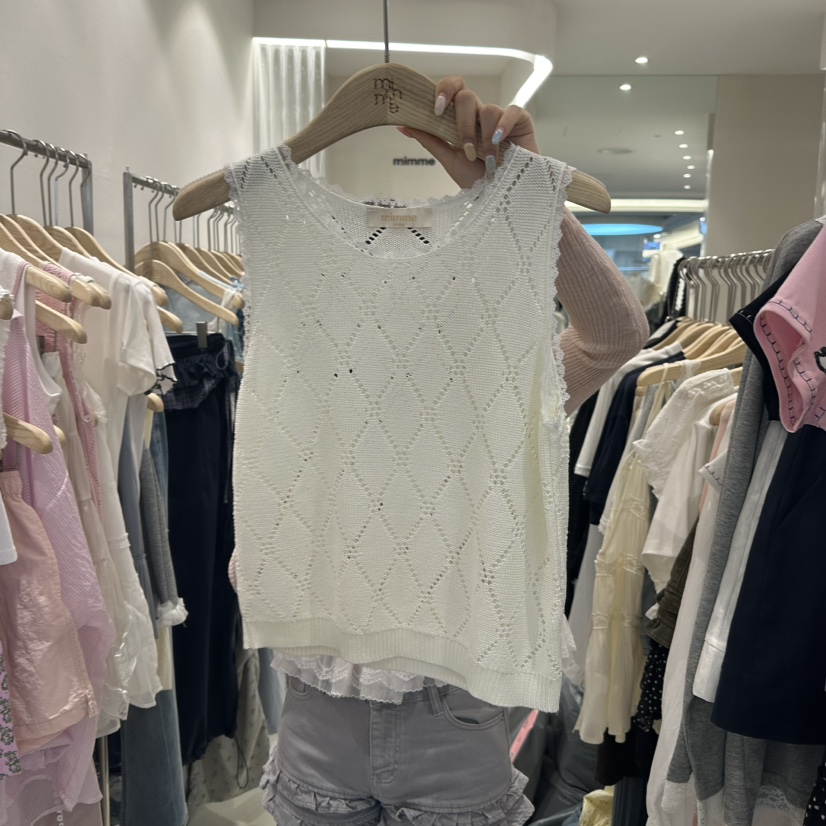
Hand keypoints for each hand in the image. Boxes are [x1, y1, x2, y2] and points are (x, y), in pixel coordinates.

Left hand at [398, 75, 540, 189]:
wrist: (504, 198)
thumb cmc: (479, 180)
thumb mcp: (450, 160)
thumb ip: (430, 140)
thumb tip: (403, 125)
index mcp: (462, 120)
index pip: (452, 91)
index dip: (443, 91)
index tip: (436, 110)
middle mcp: (480, 115)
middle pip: (466, 96)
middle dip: (462, 123)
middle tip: (464, 147)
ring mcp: (500, 117)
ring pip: (488, 108)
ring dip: (483, 138)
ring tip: (486, 160)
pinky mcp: (521, 121)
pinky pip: (511, 111)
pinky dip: (503, 126)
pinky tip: (499, 142)